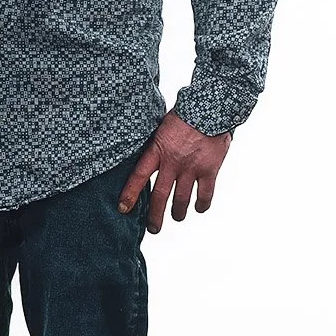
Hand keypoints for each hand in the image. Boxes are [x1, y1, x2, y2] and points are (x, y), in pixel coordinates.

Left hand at [118, 113, 231, 233]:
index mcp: (158, 149)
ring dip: (178, 213)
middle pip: (160, 196)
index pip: (139, 176)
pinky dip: (201, 205)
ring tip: (177, 217)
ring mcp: (192, 167)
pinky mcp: (210, 170)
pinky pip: (205, 195)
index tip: (123, 208)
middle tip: (153, 228)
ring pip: (181, 200)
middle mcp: (173, 162)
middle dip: (155, 216)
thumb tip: (146, 159)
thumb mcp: (162, 127)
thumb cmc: (186, 114)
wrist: (212, 107)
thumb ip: (156, 145)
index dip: (130, 194)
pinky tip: (199, 208)